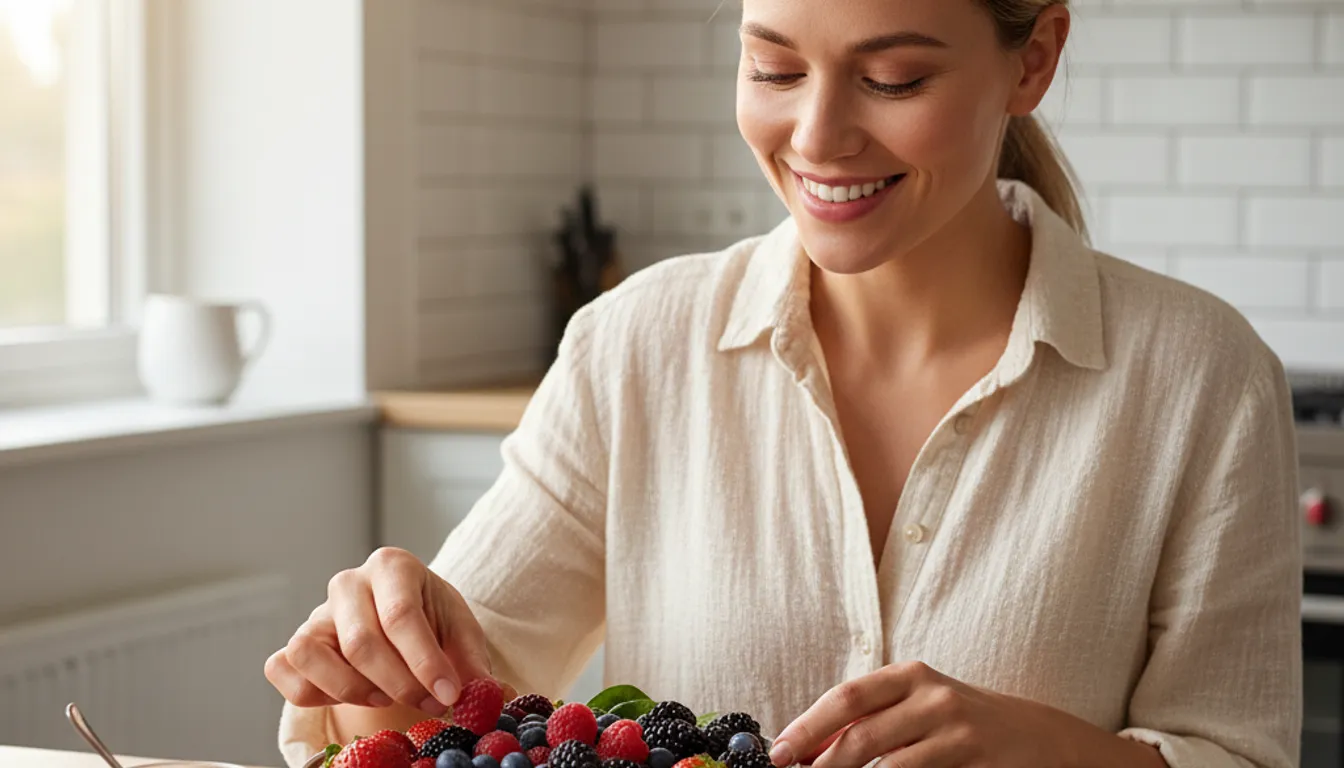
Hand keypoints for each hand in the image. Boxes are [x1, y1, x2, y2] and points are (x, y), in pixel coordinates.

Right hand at [264, 547, 495, 715]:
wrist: (403, 623)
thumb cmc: (432, 622)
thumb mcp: (461, 632)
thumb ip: (472, 662)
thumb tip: (485, 694)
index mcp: (393, 566)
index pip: (400, 615)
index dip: (425, 662)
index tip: (449, 694)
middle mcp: (348, 583)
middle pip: (361, 642)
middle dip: (399, 684)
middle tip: (430, 704)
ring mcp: (315, 613)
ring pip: (311, 654)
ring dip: (352, 689)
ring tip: (385, 698)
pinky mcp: (294, 643)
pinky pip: (283, 670)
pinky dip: (311, 693)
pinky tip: (348, 696)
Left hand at [768, 662, 1165, 767]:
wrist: (1039, 738)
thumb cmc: (961, 723)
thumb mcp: (918, 707)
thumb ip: (871, 720)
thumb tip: (809, 746)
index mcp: (910, 676)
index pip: (847, 698)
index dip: (809, 726)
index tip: (779, 753)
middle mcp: (932, 697)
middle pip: (862, 736)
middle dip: (821, 764)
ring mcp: (957, 731)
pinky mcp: (975, 762)